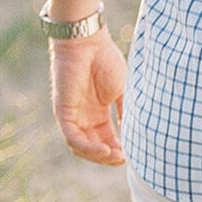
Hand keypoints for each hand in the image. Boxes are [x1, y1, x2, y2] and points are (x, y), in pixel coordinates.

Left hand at [50, 30, 126, 165]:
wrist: (88, 43)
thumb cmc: (106, 61)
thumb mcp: (123, 92)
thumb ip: (127, 112)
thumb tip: (138, 134)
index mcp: (98, 113)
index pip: (106, 141)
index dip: (118, 151)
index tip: (133, 155)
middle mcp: (84, 117)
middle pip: (93, 148)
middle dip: (109, 157)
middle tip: (124, 158)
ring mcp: (72, 116)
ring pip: (81, 148)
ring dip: (98, 156)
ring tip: (115, 156)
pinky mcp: (63, 112)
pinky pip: (72, 138)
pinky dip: (88, 148)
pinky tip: (104, 150)